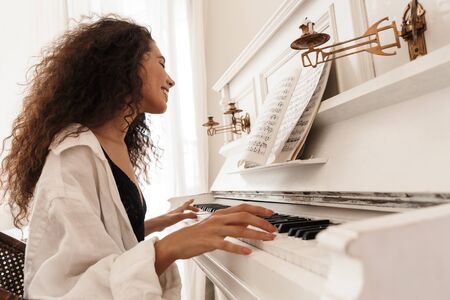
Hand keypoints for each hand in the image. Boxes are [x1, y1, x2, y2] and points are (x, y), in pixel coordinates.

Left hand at [144, 199, 198, 235]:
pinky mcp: (172, 220)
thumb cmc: (166, 219)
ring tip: (192, 215)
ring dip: (188, 213)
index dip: (190, 202)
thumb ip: (188, 215)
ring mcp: (174, 216)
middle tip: (196, 210)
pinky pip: (180, 217)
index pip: (186, 204)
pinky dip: (184, 218)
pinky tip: (183, 221)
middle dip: (192, 208)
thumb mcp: (179, 217)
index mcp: (179, 209)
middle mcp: (177, 211)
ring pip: (183, 212)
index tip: (193, 199)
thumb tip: (195, 215)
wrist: (157, 224)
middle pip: (185, 208)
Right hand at [154, 204, 276, 274]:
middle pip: (244, 216)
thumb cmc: (197, 234)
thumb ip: (231, 222)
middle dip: (261, 222)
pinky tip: (248, 251)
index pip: (243, 207)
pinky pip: (226, 244)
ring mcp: (214, 230)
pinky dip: (238, 248)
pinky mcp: (209, 242)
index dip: (258, 209)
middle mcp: (218, 219)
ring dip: (256, 234)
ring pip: (238, 230)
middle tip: (272, 229)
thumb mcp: (216, 224)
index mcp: (221, 213)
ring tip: (267, 239)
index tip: (271, 213)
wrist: (178, 241)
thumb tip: (249, 222)